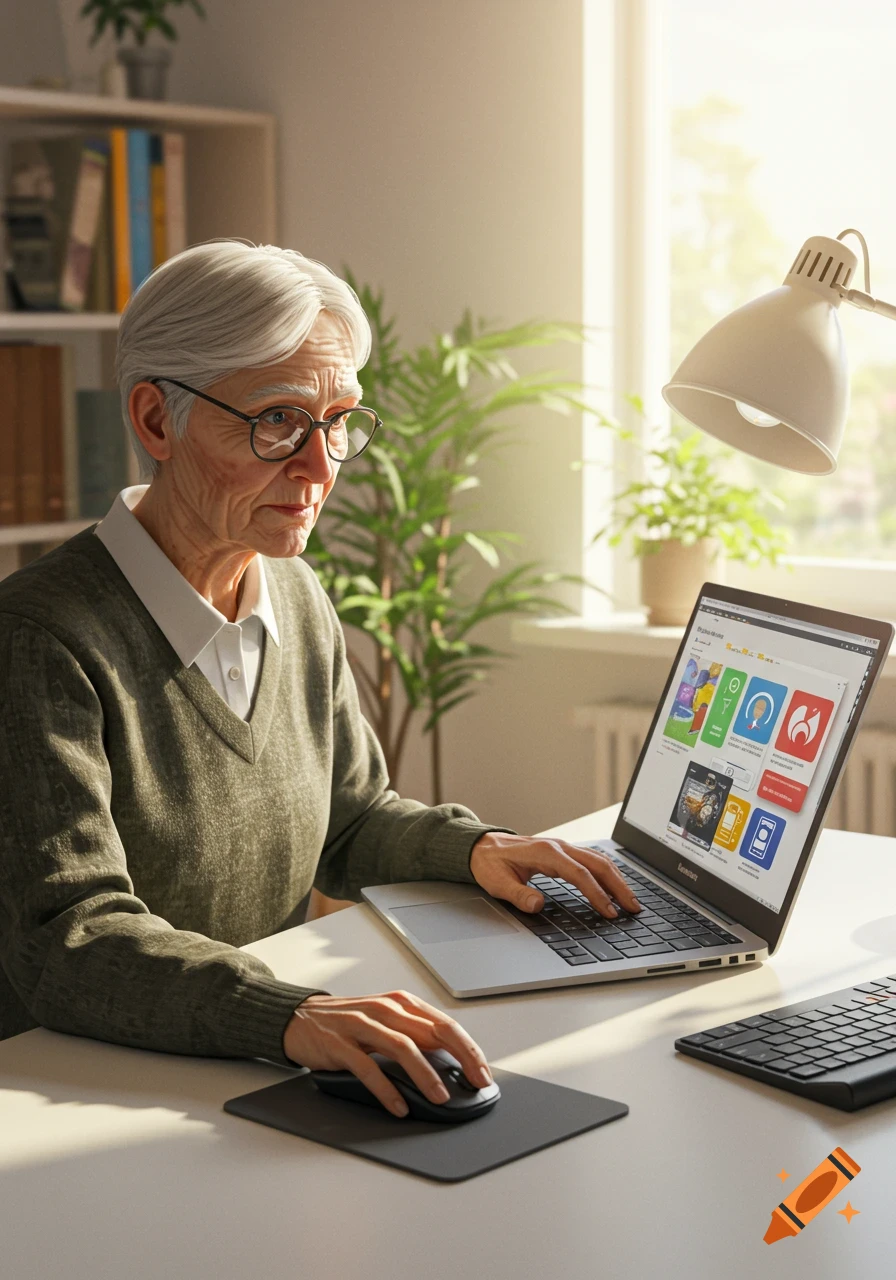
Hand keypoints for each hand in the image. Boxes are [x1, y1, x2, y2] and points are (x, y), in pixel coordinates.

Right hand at [282, 990, 492, 1117]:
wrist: (300, 1017)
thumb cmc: (349, 1021)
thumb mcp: (386, 1021)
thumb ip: (414, 1034)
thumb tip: (452, 1063)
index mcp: (401, 1003)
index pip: (445, 1024)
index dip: (468, 1049)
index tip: (483, 1073)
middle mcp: (386, 1010)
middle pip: (432, 1032)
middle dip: (460, 1058)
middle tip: (476, 1082)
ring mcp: (362, 1025)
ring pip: (402, 1047)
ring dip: (425, 1074)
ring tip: (440, 1097)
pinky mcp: (340, 1043)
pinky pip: (368, 1067)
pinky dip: (386, 1089)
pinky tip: (399, 1105)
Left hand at [469, 832, 641, 917]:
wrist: (483, 847)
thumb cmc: (490, 864)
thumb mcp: (497, 883)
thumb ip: (518, 894)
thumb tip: (538, 905)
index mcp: (546, 853)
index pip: (579, 874)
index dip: (597, 894)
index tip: (609, 911)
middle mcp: (559, 847)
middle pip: (597, 864)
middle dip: (618, 886)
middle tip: (633, 907)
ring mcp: (563, 848)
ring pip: (598, 860)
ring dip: (617, 878)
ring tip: (630, 900)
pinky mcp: (564, 852)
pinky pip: (592, 860)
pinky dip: (608, 872)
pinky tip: (615, 885)